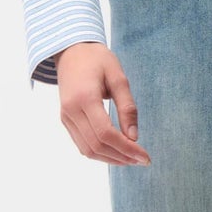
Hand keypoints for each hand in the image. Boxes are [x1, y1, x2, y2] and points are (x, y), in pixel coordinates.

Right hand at [54, 43, 151, 165]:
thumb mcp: (118, 77)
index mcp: (85, 98)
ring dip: (110, 159)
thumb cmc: (97, 59)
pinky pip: (82, 144)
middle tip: (142, 160)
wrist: (71, 51)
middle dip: (121, 157)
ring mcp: (66, 117)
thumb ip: (127, 107)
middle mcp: (71, 111)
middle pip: (97, 145)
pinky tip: (116, 152)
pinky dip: (100, 153)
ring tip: (131, 159)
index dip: (126, 149)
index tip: (145, 156)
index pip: (106, 133)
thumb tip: (134, 137)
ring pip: (87, 150)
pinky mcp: (66, 120)